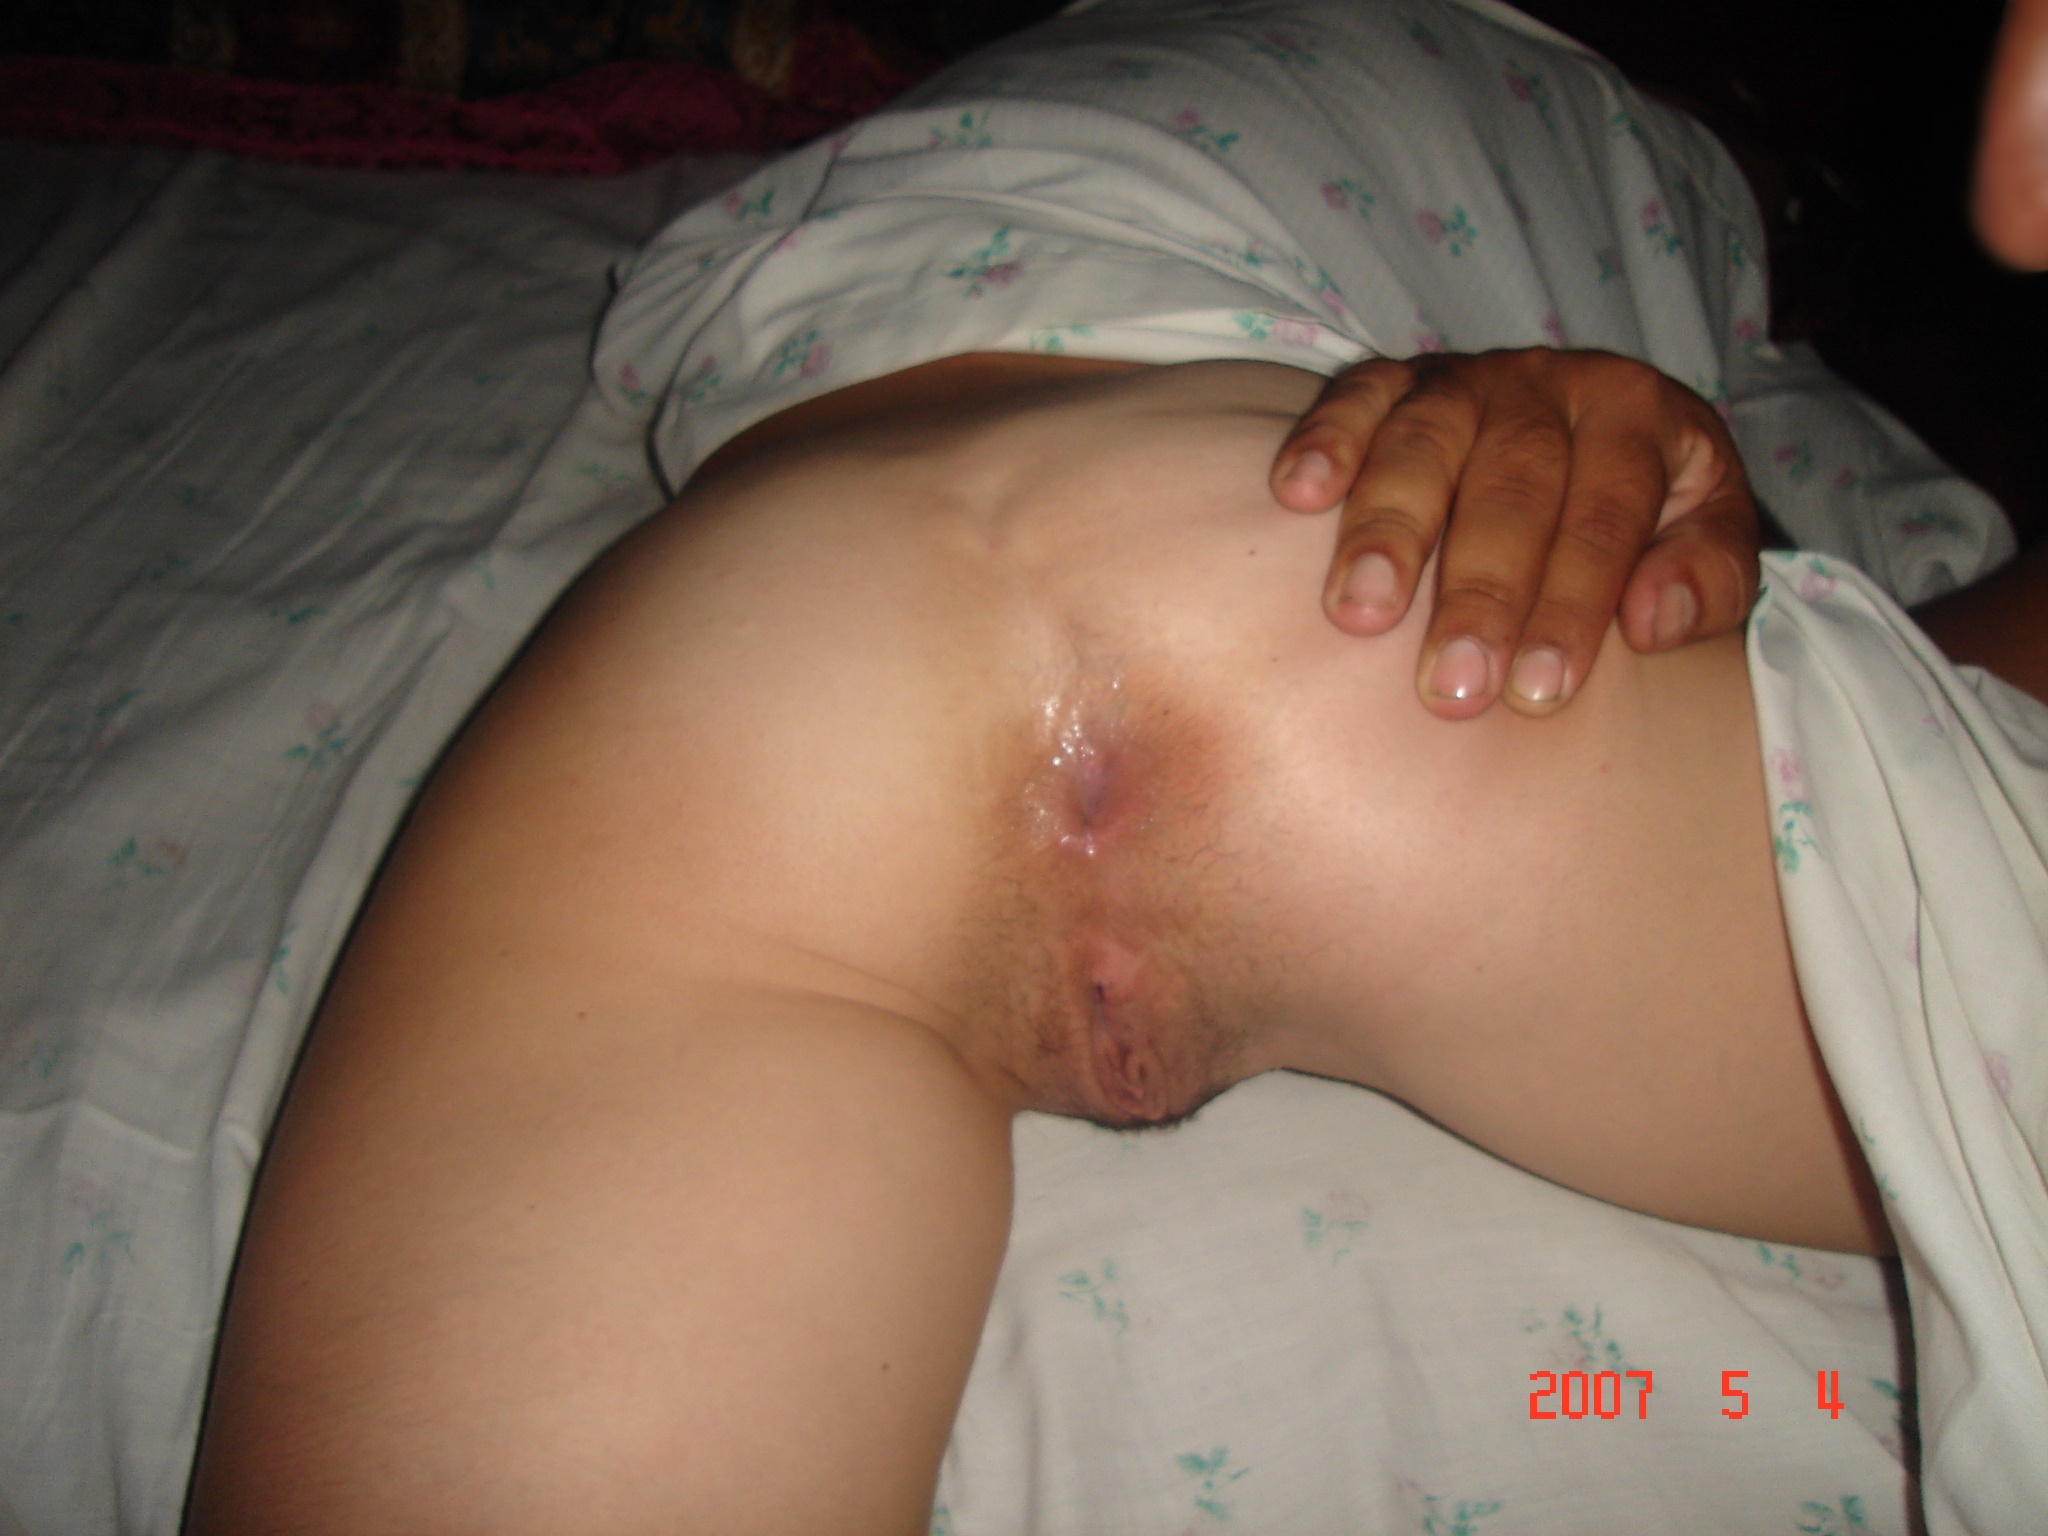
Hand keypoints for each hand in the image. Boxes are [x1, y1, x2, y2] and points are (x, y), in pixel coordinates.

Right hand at [1269, 347, 1759, 718]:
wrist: (1591, 429)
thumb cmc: (1647, 513)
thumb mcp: (1710, 535)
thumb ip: (1708, 580)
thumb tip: (1652, 622)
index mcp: (1639, 415)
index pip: (1606, 514)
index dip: (1574, 604)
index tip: (1541, 693)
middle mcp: (1547, 383)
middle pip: (1513, 484)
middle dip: (1480, 591)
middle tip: (1453, 687)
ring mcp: (1464, 377)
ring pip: (1425, 441)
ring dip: (1389, 529)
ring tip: (1360, 613)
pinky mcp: (1393, 378)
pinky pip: (1354, 395)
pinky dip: (1323, 439)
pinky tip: (1298, 495)